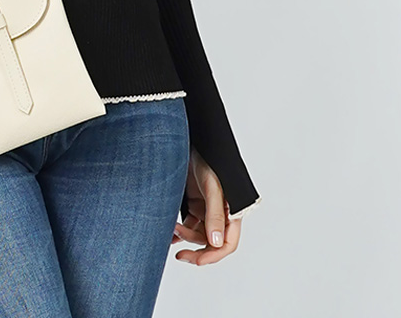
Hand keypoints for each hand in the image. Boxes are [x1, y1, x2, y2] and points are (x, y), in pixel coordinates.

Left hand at [171, 146, 240, 264]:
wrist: (185, 140)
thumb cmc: (207, 159)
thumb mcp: (212, 187)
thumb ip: (215, 214)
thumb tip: (216, 241)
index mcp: (231, 211)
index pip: (228, 243)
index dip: (213, 255)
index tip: (196, 260)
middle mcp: (220, 213)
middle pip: (211, 242)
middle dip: (196, 249)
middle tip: (180, 255)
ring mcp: (206, 209)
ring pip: (198, 234)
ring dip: (184, 236)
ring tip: (171, 229)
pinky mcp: (194, 203)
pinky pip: (188, 224)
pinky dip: (179, 230)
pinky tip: (169, 233)